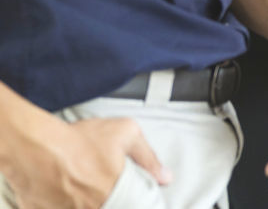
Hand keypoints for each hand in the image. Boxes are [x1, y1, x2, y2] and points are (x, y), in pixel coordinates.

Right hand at [5, 116, 169, 208]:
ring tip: (84, 184)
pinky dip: (65, 203)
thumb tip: (165, 177)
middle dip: (109, 198)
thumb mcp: (126, 134)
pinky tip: (66, 190)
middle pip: (109, 206)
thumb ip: (148, 157)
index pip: (131, 206)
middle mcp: (91, 207)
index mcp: (113, 194)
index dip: (131, 200)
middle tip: (102, 184)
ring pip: (85, 208)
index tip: (128, 194)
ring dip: (87, 200)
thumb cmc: (79, 139)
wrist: (35, 145)